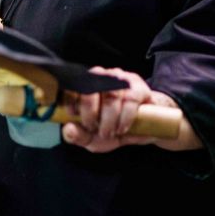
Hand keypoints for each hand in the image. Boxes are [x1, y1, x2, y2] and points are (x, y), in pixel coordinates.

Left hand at [61, 66, 202, 153]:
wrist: (146, 128)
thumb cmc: (115, 129)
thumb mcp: (93, 138)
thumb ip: (78, 136)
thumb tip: (68, 128)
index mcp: (87, 86)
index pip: (73, 86)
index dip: (71, 102)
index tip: (74, 118)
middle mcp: (102, 77)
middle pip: (90, 89)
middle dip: (90, 113)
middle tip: (94, 129)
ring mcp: (121, 79)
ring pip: (111, 95)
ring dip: (108, 118)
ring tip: (110, 133)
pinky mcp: (139, 86)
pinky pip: (130, 99)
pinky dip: (125, 117)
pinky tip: (123, 128)